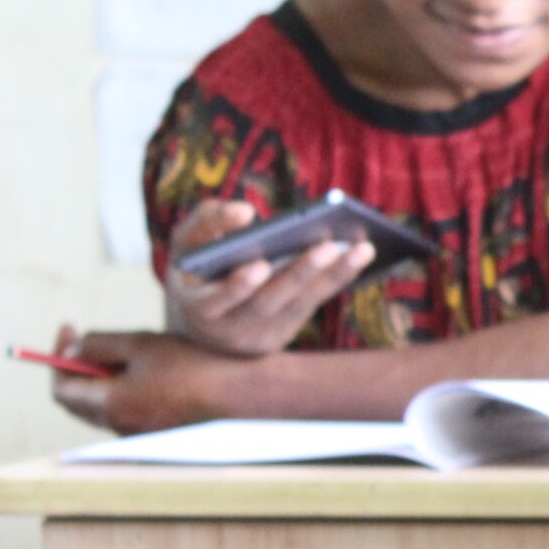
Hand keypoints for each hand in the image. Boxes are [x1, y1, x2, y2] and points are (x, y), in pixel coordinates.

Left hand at [48, 328, 243, 434]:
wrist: (246, 394)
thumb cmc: (196, 366)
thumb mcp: (142, 343)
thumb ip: (99, 345)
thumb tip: (72, 352)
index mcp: (111, 406)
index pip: (62, 388)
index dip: (57, 356)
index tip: (68, 330)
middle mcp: (120, 428)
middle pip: (79, 400)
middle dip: (79, 367)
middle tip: (90, 340)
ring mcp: (141, 434)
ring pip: (105, 405)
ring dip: (104, 378)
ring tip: (130, 351)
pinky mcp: (159, 434)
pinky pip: (129, 411)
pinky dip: (125, 390)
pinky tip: (153, 371)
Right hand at [165, 199, 374, 356]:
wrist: (200, 324)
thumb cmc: (194, 269)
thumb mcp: (186, 244)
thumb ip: (206, 221)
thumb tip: (244, 211)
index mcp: (195, 307)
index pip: (213, 300)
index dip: (236, 287)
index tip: (258, 265)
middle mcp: (228, 330)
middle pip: (266, 303)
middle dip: (298, 274)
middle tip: (329, 246)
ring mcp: (258, 337)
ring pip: (298, 306)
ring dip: (331, 276)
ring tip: (362, 248)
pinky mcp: (283, 335)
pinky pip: (311, 305)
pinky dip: (335, 279)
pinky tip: (358, 255)